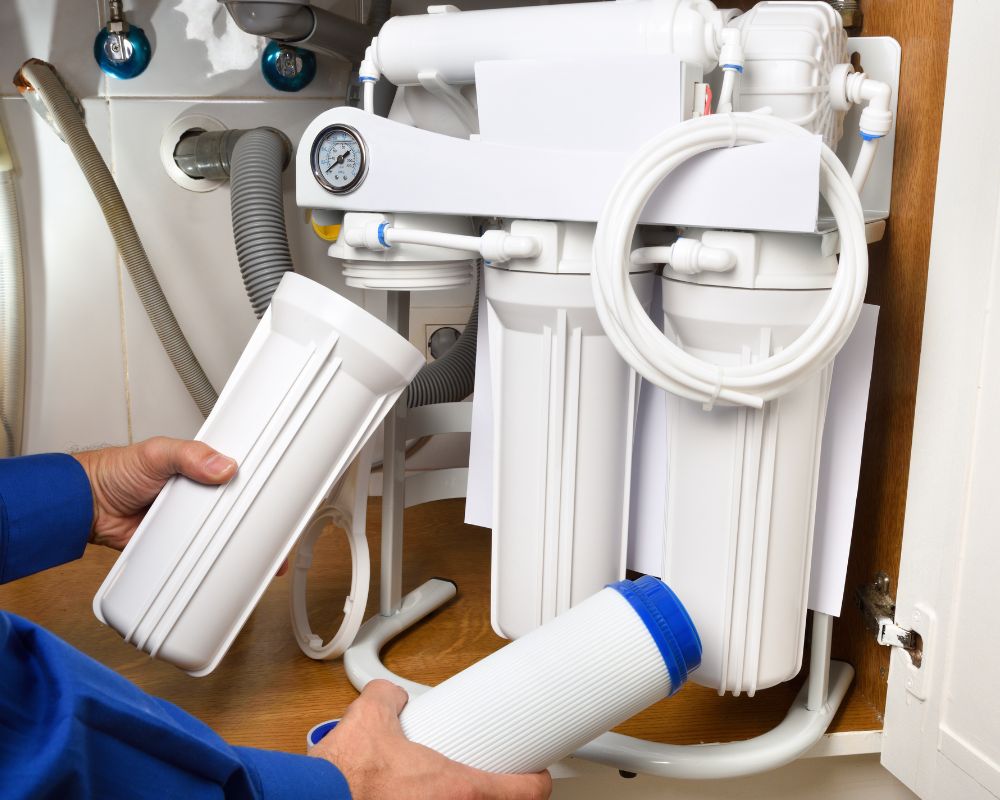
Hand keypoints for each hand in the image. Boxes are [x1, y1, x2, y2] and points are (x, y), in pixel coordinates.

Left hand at [72, 436, 236, 550]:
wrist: (89, 507)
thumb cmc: (114, 472)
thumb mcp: (156, 452)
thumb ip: (189, 454)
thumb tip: (221, 465)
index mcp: (193, 464)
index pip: (226, 467)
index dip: (240, 473)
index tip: (252, 479)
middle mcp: (192, 489)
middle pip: (224, 499)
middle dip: (230, 503)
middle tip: (235, 504)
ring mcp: (184, 514)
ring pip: (213, 524)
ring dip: (216, 526)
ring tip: (223, 524)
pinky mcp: (175, 538)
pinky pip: (194, 545)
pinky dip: (199, 546)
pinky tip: (208, 544)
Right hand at [310, 680, 551, 799]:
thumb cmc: (347, 776)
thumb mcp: (372, 717)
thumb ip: (388, 699)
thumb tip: (388, 697)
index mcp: (457, 788)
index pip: (524, 792)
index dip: (537, 782)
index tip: (539, 776)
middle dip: (493, 795)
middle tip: (493, 781)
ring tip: (445, 791)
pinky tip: (411, 799)